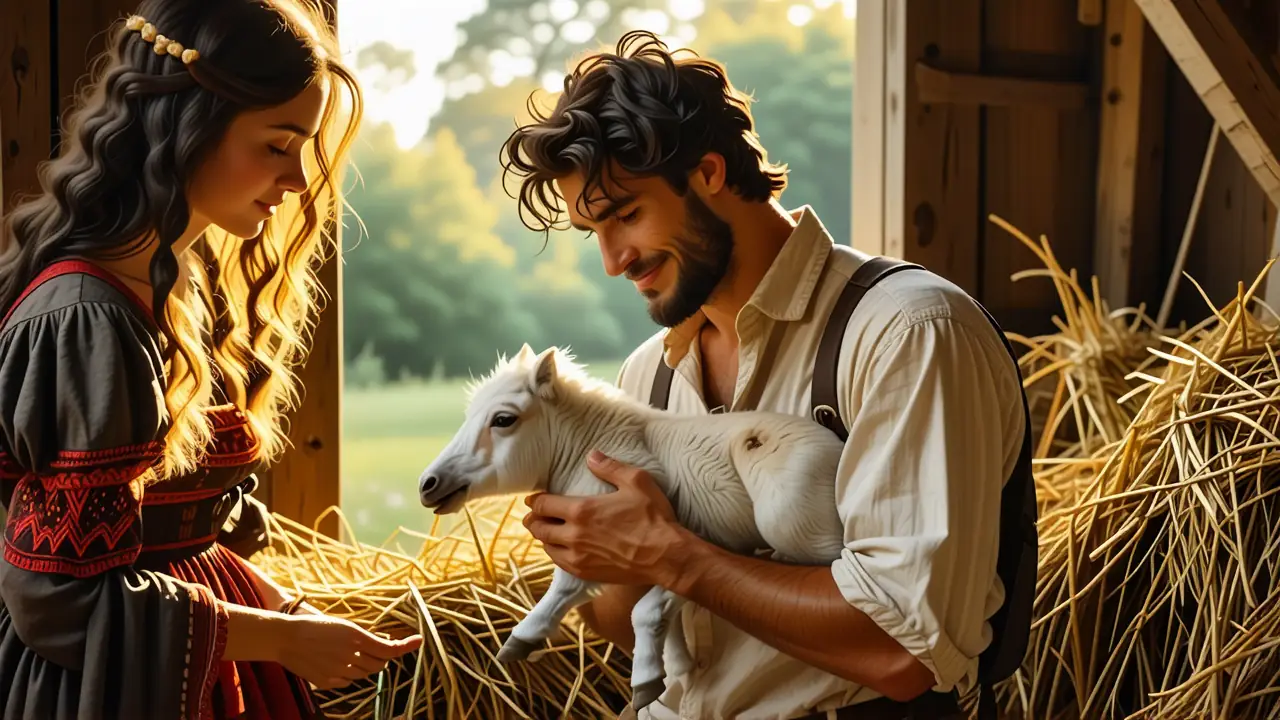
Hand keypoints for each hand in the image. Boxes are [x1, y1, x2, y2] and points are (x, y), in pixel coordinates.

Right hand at [275, 614, 423, 689]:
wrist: (284, 637)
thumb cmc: (313, 626)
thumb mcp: (342, 625)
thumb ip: (363, 637)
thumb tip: (382, 641)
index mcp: (356, 637)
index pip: (389, 649)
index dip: (406, 646)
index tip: (418, 641)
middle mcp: (351, 656)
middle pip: (380, 663)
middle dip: (383, 656)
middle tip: (379, 647)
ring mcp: (339, 671)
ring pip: (365, 673)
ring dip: (367, 665)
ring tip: (353, 652)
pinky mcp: (328, 682)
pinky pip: (348, 681)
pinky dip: (350, 674)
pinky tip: (339, 663)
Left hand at [522, 450, 687, 585]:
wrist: (666, 556)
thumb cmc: (653, 518)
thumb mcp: (636, 482)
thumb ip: (610, 467)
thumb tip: (591, 455)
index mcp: (581, 510)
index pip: (544, 505)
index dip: (534, 501)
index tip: (533, 499)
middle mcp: (574, 535)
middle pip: (539, 527)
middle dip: (533, 519)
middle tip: (532, 516)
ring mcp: (579, 557)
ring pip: (548, 547)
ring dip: (543, 538)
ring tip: (544, 531)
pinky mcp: (586, 573)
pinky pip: (560, 564)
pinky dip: (555, 554)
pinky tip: (559, 550)